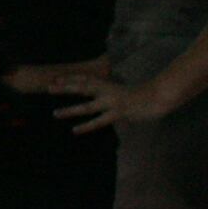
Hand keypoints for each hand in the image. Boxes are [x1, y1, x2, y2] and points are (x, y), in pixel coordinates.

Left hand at [7, 62, 168, 133]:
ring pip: (87, 106)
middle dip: (64, 87)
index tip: (56, 78)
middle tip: (47, 87)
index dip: (71, 78)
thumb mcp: (125, 93)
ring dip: (70, 110)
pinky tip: (75, 130)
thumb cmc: (145, 95)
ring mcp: (112, 103)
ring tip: (54, 114)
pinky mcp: (118, 113)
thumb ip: (112, 96)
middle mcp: (108, 91)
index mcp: (109, 85)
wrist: (160, 97)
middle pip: (82, 88)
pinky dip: (87, 126)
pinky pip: (99, 121)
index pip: (86, 78)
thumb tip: (106, 102)